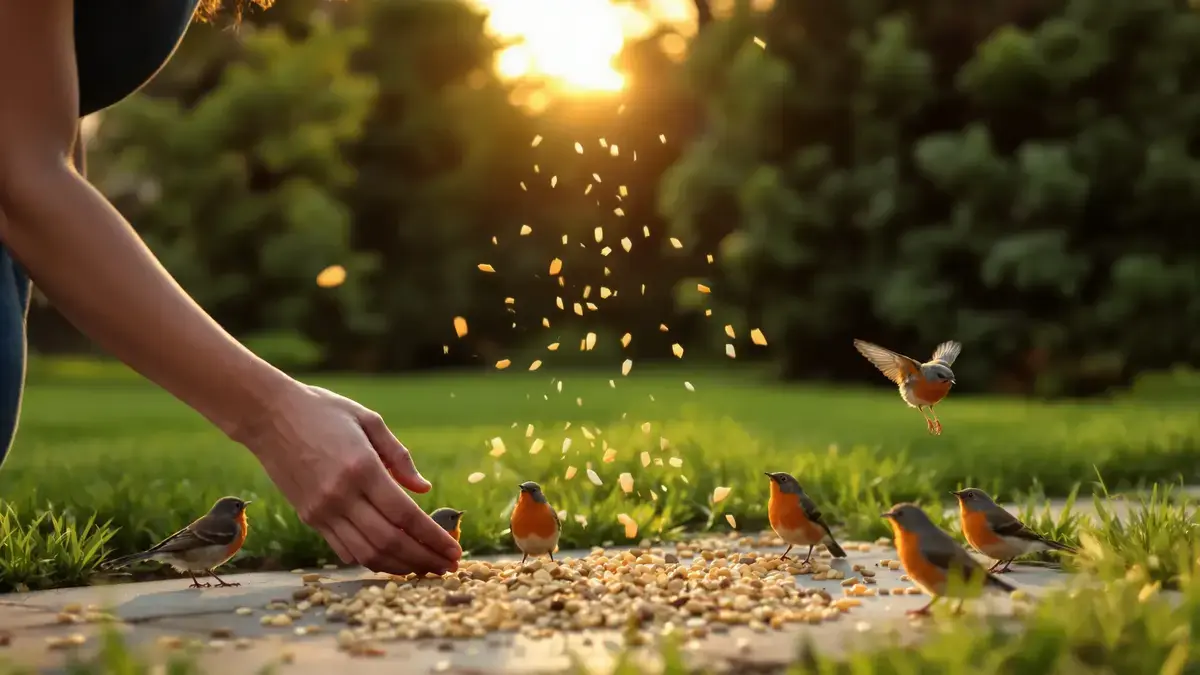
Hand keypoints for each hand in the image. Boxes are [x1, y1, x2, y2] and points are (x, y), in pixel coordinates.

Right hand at [237, 380, 461, 574]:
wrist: (267, 415)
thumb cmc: (322, 410)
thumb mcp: (368, 420)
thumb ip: (399, 456)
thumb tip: (424, 489)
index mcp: (362, 468)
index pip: (405, 515)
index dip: (432, 538)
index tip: (454, 550)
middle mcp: (342, 495)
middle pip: (390, 541)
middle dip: (424, 559)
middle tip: (448, 568)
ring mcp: (322, 509)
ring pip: (367, 552)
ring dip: (400, 566)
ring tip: (425, 569)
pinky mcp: (309, 517)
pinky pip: (343, 550)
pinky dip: (370, 560)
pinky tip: (391, 561)